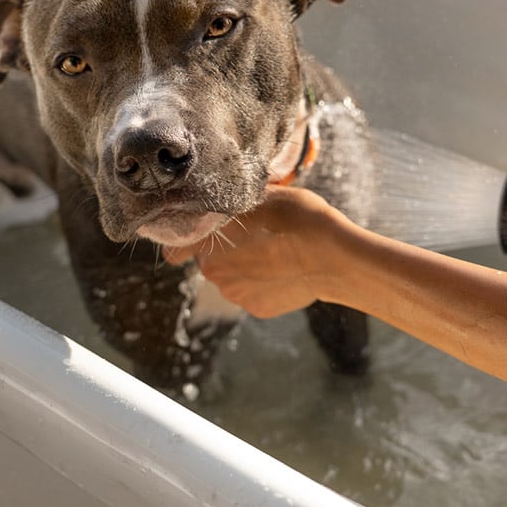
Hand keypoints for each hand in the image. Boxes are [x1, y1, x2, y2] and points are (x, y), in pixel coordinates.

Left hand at [162, 186, 344, 317]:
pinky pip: (252, 293)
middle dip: (225, 249)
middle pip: (209, 260)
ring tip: (273, 252)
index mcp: (207, 242)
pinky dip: (263, 284)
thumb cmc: (297, 219)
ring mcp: (236, 295)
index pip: (175, 249)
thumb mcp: (262, 196)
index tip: (196, 235)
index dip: (183, 241)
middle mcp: (213, 273)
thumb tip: (225, 198)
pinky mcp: (257, 309)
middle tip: (254, 235)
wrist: (331, 257)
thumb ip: (234, 201)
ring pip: (231, 278)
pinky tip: (283, 270)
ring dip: (244, 267)